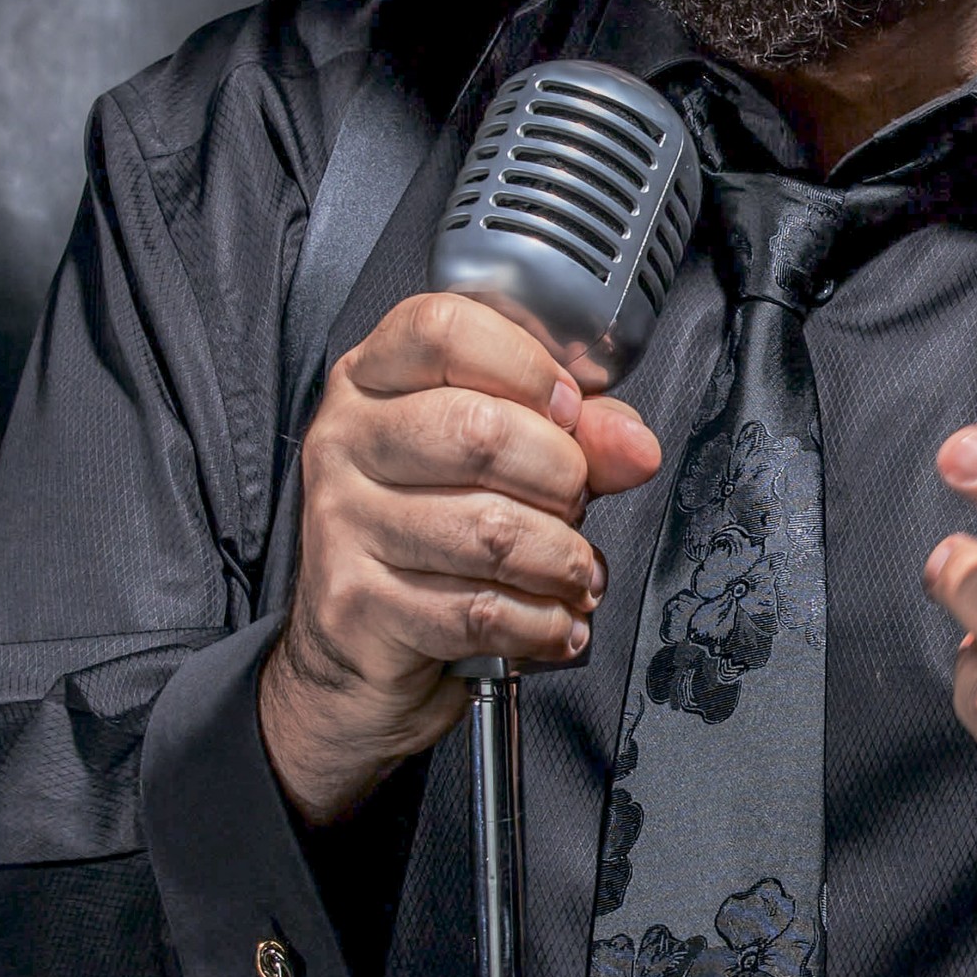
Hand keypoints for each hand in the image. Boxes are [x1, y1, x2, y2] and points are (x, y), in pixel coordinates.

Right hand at [259, 291, 661, 823]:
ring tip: (574, 570)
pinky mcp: (354, 605)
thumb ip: (579, 432)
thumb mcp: (510, 453)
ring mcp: (340, 522)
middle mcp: (345, 439)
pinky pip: (479, 610)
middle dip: (561, 475)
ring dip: (561, 559)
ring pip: (489, 530)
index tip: (568, 409)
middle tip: (576, 502)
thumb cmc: (440, 525)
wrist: (359, 648)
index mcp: (374, 376)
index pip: (444, 328)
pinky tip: (554, 620)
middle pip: (479, 430)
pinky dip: (541, 622)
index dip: (526, 364)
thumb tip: (636, 447)